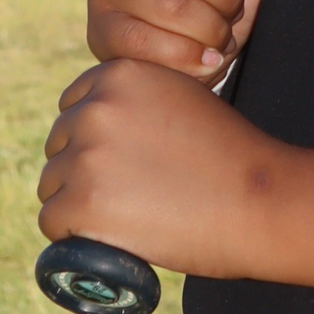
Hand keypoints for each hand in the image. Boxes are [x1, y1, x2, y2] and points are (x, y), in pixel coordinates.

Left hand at [37, 58, 275, 277]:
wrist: (261, 201)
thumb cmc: (230, 156)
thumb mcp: (184, 99)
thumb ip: (142, 101)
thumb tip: (102, 124)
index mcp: (119, 75)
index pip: (73, 107)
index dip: (92, 139)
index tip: (117, 163)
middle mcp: (96, 108)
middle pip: (59, 145)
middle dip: (81, 170)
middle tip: (125, 195)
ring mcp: (87, 156)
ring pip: (52, 185)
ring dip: (77, 204)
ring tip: (123, 217)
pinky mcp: (83, 202)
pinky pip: (52, 222)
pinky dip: (71, 237)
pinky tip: (104, 238)